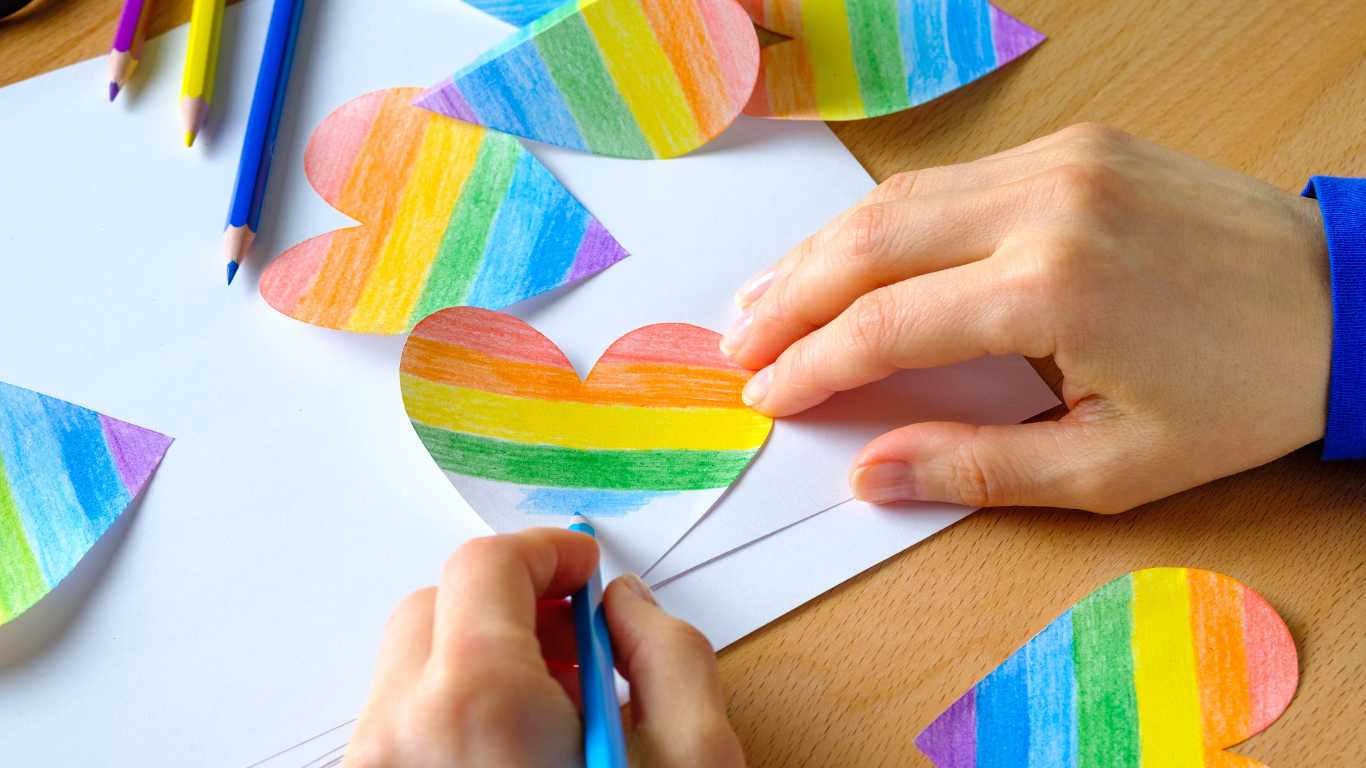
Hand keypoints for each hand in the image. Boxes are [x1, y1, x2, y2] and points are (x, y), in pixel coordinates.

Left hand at [345, 529, 743, 767]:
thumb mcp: (692, 760)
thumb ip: (670, 656)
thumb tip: (623, 606)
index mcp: (479, 703)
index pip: (485, 565)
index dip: (546, 554)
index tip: (583, 574)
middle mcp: (401, 732)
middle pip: (436, 607)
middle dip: (509, 609)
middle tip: (574, 651)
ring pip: (412, 667)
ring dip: (479, 663)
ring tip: (550, 720)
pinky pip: (400, 722)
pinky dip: (451, 715)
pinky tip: (512, 757)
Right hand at [722, 124, 1331, 513]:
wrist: (1343, 301)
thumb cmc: (1239, 393)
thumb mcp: (1113, 465)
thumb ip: (980, 468)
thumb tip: (871, 474)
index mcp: (1054, 287)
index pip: (885, 325)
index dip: (812, 365)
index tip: (765, 395)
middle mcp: (1044, 203)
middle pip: (868, 243)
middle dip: (788, 297)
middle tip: (737, 343)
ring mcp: (1058, 161)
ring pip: (897, 199)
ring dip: (821, 251)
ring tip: (766, 297)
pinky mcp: (1073, 145)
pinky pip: (947, 180)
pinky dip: (883, 222)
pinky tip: (848, 255)